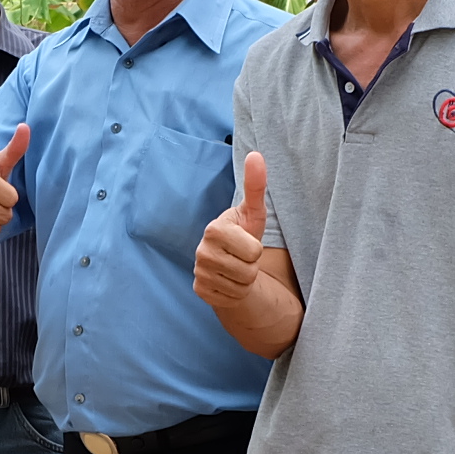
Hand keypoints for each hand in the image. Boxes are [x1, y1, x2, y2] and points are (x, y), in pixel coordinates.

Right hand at [191, 150, 270, 310]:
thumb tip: (256, 154)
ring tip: (236, 267)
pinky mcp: (200, 291)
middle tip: (242, 257)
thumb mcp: (254, 212)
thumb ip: (255, 185)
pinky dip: (235, 292)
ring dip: (245, 280)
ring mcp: (199, 272)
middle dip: (252, 266)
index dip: (256, 249)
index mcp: (214, 229)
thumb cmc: (244, 233)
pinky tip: (228, 280)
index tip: (246, 241)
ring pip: (241, 286)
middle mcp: (201, 251)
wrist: (229, 261)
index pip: (253, 251)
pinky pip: (231, 298)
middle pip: (248, 271)